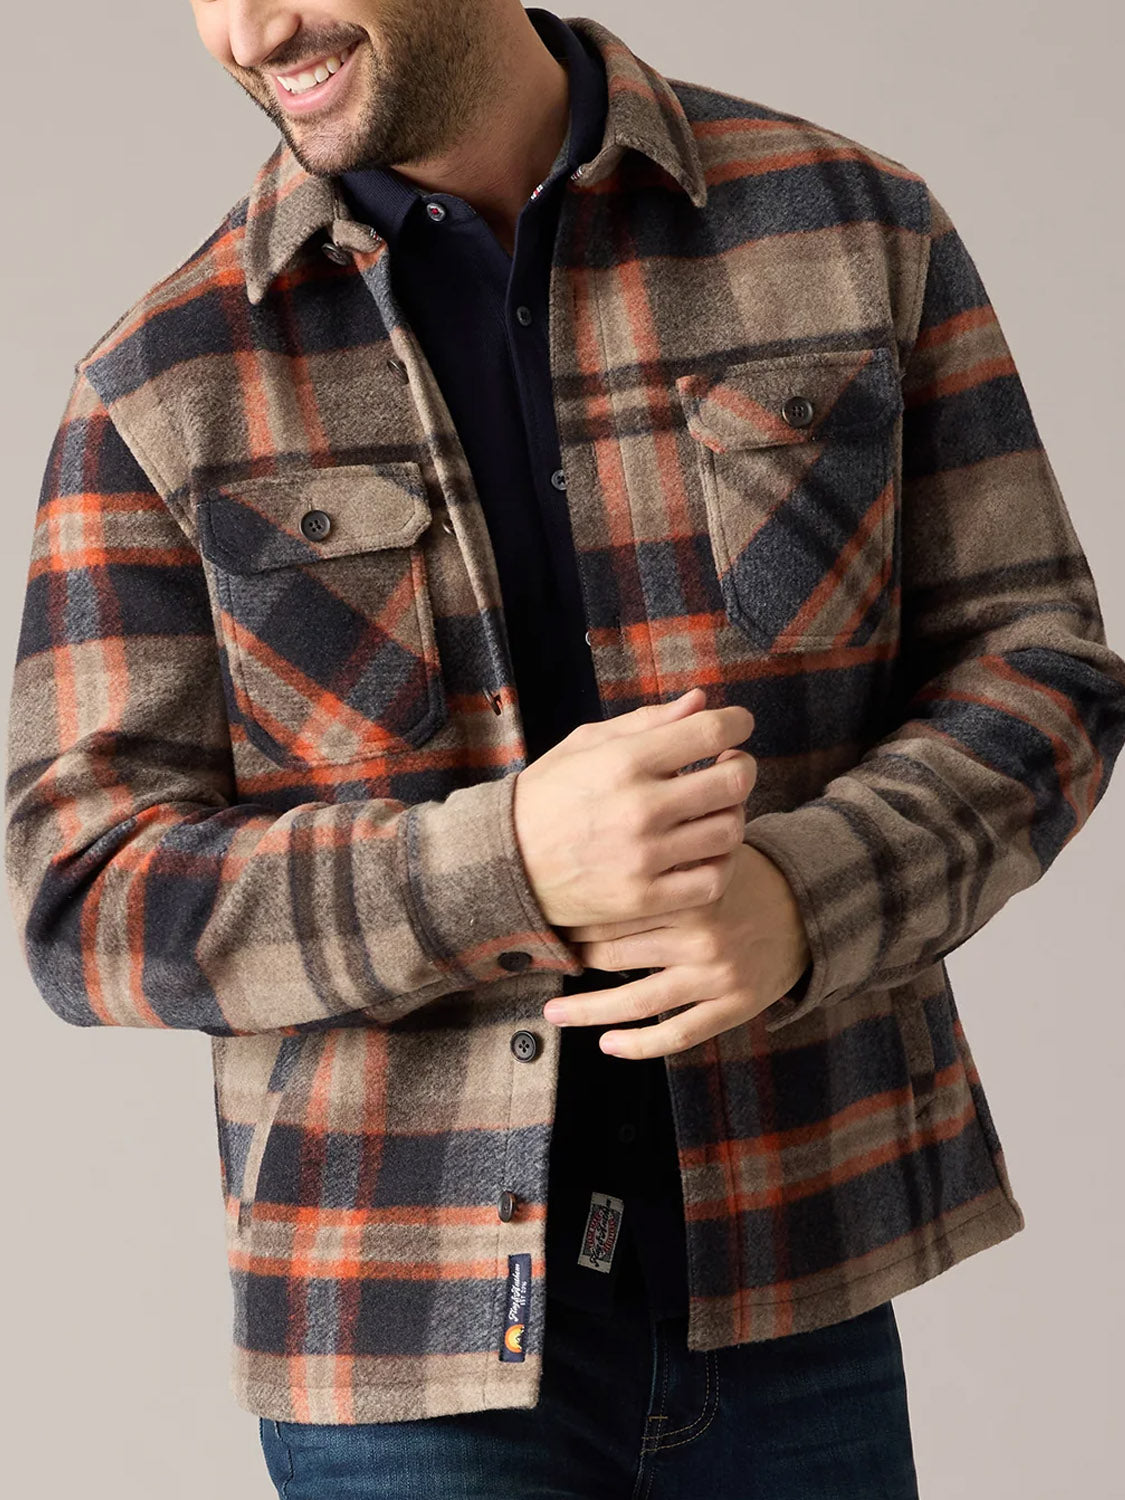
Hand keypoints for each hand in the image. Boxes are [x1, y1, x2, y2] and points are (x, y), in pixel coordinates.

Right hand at [512, 686, 755, 928]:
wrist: (505, 863)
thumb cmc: (549, 795)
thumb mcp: (586, 744)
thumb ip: (647, 722)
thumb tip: (702, 701)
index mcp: (624, 761)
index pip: (710, 732)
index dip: (737, 723)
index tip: (737, 725)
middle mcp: (639, 807)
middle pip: (733, 781)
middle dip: (743, 767)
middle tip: (732, 766)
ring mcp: (644, 857)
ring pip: (730, 831)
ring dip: (732, 815)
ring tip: (714, 809)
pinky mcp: (644, 898)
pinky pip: (713, 881)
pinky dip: (720, 864)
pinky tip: (706, 851)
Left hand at [543, 839, 811, 1059]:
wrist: (809, 906)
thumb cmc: (742, 876)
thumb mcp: (704, 852)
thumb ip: (658, 856)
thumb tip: (586, 859)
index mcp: (688, 892)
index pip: (612, 909)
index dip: (573, 917)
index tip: (547, 919)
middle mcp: (700, 935)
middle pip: (614, 953)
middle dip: (573, 958)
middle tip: (543, 962)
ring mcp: (716, 975)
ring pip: (636, 1001)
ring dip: (587, 1011)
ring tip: (553, 1013)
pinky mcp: (734, 1006)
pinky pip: (677, 1034)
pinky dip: (638, 1045)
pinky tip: (607, 1044)